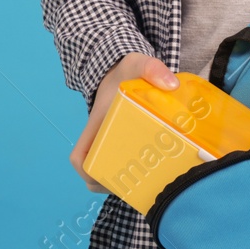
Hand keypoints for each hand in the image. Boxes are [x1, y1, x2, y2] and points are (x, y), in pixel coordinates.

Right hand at [69, 52, 177, 192]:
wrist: (125, 69)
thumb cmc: (125, 70)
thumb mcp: (137, 63)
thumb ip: (152, 68)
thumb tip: (170, 85)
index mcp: (98, 125)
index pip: (79, 156)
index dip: (87, 171)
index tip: (105, 176)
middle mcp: (101, 137)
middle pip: (95, 172)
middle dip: (111, 184)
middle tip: (137, 185)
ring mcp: (113, 141)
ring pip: (109, 171)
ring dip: (122, 181)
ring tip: (147, 183)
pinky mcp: (126, 142)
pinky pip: (123, 163)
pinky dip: (132, 172)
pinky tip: (155, 172)